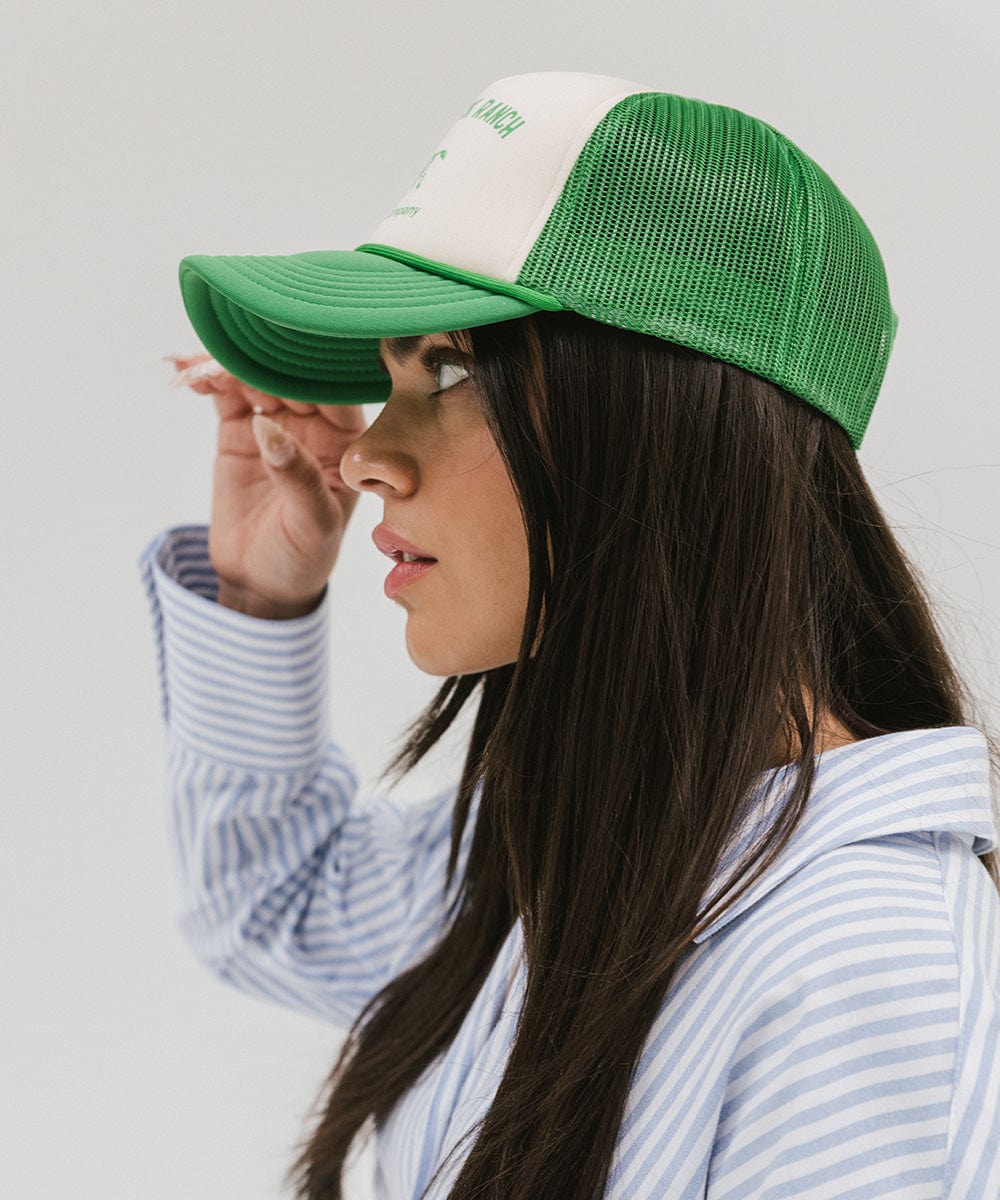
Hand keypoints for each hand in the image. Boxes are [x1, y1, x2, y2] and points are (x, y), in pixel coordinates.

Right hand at [170, 354, 367, 618]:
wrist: (261, 583)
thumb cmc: (303, 558)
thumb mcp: (311, 525)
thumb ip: (297, 478)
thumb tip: (269, 430)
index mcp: (347, 440)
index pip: (332, 389)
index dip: (305, 367)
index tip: (276, 350)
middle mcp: (316, 424)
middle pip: (289, 374)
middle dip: (258, 359)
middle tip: (224, 356)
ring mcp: (276, 424)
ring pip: (254, 377)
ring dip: (225, 364)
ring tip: (196, 366)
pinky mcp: (240, 431)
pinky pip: (224, 394)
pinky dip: (205, 379)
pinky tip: (183, 371)